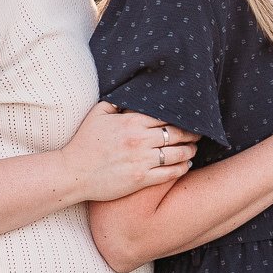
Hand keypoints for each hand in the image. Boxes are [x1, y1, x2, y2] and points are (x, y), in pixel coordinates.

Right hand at [63, 102, 197, 201]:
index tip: (190, 118)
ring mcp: (142, 161)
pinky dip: (182, 168)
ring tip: (193, 149)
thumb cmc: (84, 143)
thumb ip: (117, 101)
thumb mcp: (97, 114)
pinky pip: (170, 173)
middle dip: (192, 134)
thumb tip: (133, 93)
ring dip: (190, 151)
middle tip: (199, 133)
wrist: (73, 173)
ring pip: (178, 153)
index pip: (166, 116)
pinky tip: (185, 165)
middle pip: (177, 134)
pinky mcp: (141, 179)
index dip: (182, 117)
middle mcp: (139, 140)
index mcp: (131, 122)